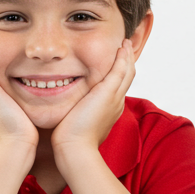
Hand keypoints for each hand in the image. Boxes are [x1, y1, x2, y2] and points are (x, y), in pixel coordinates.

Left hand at [51, 38, 135, 156]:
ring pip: (127, 72)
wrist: (75, 149)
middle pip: (128, 78)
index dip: (119, 74)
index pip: (118, 87)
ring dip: (127, 56)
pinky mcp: (108, 93)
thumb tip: (67, 112)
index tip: (117, 63)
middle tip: (126, 47)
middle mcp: (116, 103)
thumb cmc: (71, 142)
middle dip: (128, 62)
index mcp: (110, 110)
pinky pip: (120, 70)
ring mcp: (115, 98)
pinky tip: (121, 47)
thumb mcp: (76, 124)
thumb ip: (75, 115)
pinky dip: (123, 57)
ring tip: (126, 43)